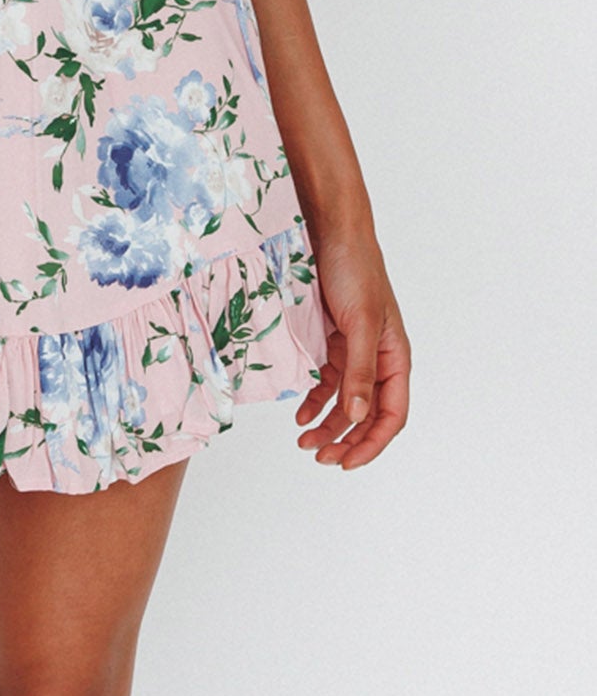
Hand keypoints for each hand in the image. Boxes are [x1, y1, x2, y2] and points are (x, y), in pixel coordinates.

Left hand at [295, 224, 410, 469]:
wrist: (331, 232)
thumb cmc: (355, 271)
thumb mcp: (359, 322)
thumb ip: (360, 370)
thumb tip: (359, 416)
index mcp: (395, 358)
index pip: (391, 415)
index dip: (372, 443)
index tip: (347, 462)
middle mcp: (377, 359)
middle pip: (367, 414)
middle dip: (346, 439)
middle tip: (320, 457)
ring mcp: (354, 351)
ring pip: (345, 402)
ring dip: (328, 425)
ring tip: (304, 440)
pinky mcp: (332, 342)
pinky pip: (328, 382)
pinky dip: (316, 400)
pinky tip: (301, 413)